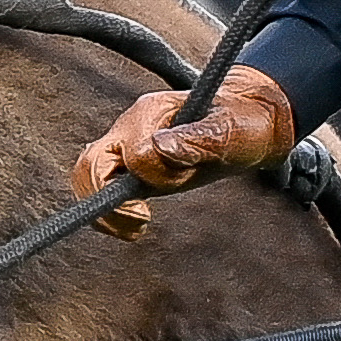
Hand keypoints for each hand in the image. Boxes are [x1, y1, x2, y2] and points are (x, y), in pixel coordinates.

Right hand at [69, 63, 296, 237]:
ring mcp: (129, 145)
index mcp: (150, 113)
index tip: (168, 196)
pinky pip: (101, 185)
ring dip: (106, 208)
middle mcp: (132, 127)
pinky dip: (109, 211)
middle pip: (90, 163)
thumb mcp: (230, 131)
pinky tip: (134, 226)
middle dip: (106, 199)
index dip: (152, 177)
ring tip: (135, 228)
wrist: (252, 120)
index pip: (131, 155)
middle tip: (140, 222)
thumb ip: (196, 139)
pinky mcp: (133, 165)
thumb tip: (159, 147)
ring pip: (88, 175)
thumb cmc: (244, 122)